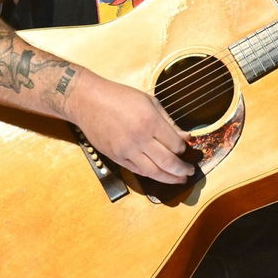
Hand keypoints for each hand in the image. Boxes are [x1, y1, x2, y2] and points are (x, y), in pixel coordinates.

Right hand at [66, 70, 194, 184]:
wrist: (88, 101)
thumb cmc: (120, 97)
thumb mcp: (149, 101)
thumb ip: (169, 121)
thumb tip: (186, 137)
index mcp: (150, 121)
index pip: (175, 144)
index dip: (184, 149)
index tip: (186, 149)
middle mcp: (139, 138)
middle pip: (167, 162)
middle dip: (182, 169)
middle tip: (190, 172)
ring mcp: (127, 150)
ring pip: (153, 172)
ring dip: (170, 178)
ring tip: (180, 180)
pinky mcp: (116, 157)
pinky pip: (138, 171)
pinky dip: (151, 175)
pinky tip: (159, 175)